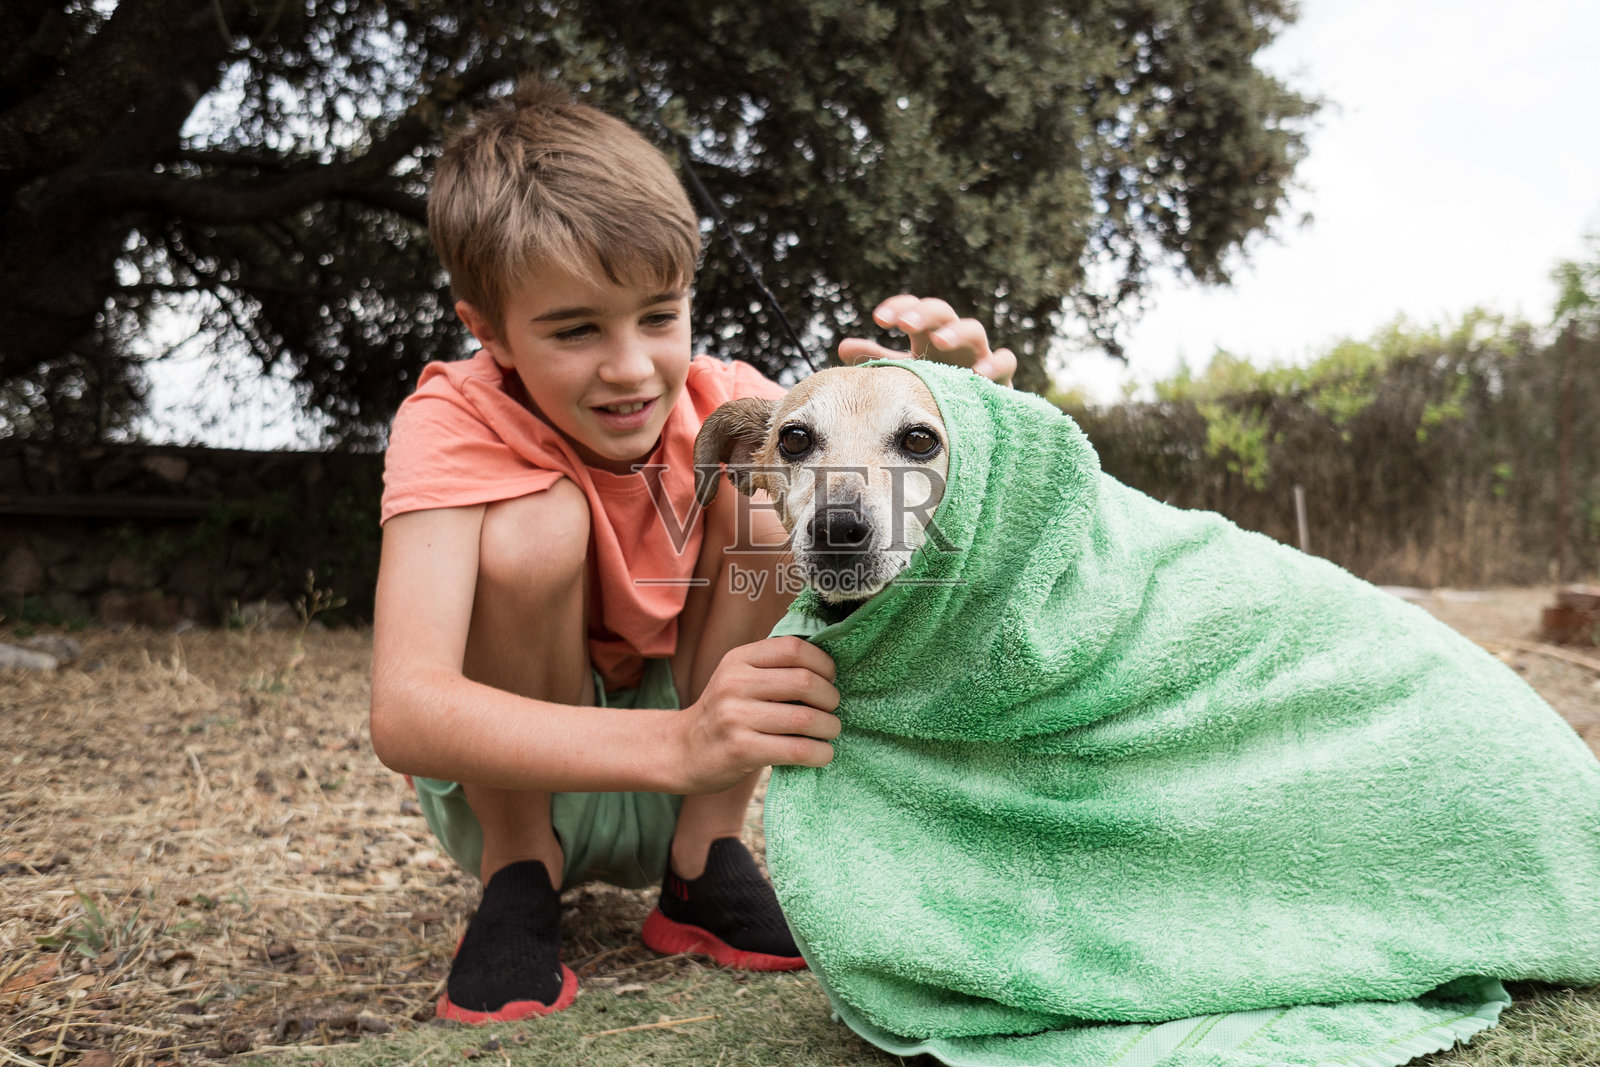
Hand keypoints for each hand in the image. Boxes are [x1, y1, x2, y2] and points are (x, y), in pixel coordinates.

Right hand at [675, 637, 840, 794]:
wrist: (683, 751)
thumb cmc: (725, 713)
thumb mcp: (739, 678)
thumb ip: (774, 668)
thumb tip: (830, 666)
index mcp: (739, 659)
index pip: (793, 648)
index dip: (822, 662)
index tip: (830, 678)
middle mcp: (735, 683)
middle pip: (804, 682)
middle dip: (830, 697)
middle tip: (832, 709)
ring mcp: (736, 717)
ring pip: (805, 718)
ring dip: (829, 727)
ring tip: (829, 731)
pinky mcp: (741, 750)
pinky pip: (797, 750)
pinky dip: (820, 753)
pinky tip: (822, 753)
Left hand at [837, 295, 1016, 386]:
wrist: (971, 416)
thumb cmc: (934, 389)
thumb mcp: (906, 373)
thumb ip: (879, 360)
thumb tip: (842, 347)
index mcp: (929, 335)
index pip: (914, 310)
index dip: (900, 308)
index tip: (879, 318)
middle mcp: (954, 339)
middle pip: (942, 313)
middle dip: (924, 315)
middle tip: (905, 324)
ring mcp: (979, 354)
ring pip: (974, 331)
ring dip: (957, 333)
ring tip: (940, 341)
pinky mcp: (1001, 376)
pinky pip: (1005, 363)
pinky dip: (996, 365)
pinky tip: (980, 373)